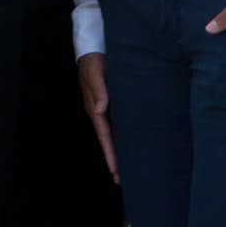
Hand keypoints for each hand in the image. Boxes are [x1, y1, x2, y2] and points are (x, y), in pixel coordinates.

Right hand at [76, 54, 118, 181]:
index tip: (115, 171)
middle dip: (114, 159)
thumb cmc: (94, 60)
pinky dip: (123, 136)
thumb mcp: (95, 72)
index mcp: (94, 108)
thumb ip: (99, 89)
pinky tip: (131, 143)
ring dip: (119, 150)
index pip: (104, 136)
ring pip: (113, 134)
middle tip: (122, 180)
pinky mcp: (113, 102)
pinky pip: (118, 124)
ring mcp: (106, 108)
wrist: (94, 47)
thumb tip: (101, 109)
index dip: (110, 154)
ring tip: (128, 168)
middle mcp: (100, 111)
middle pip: (108, 140)